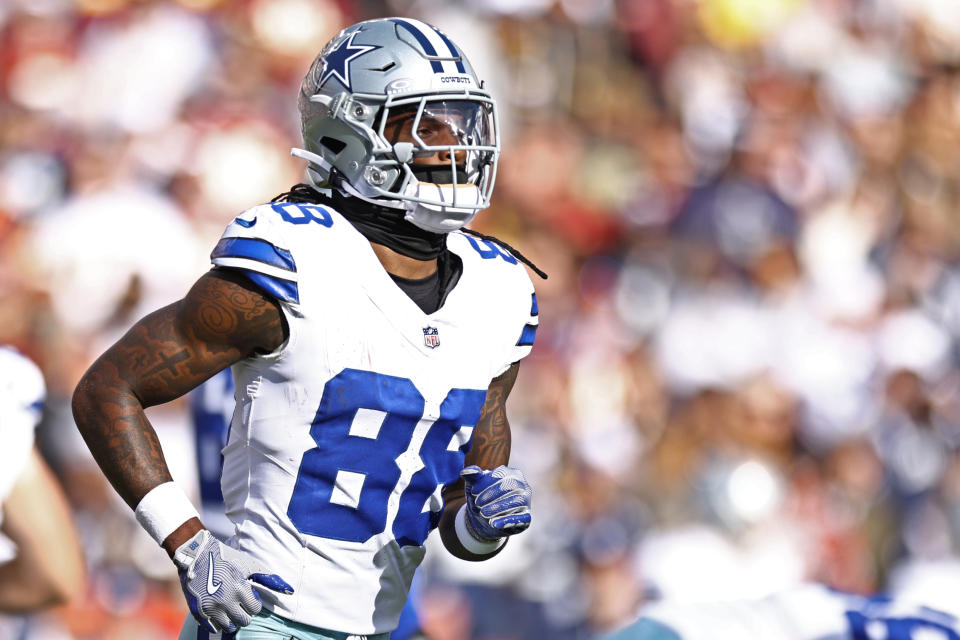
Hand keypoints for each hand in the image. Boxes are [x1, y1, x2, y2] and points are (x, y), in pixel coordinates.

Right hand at [173, 529, 293, 632]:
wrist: (197, 555)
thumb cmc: (226, 558)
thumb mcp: (249, 565)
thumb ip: (268, 578)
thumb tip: (289, 590)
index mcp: (240, 589)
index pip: (255, 609)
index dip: (253, 603)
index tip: (248, 597)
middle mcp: (225, 601)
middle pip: (243, 621)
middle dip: (245, 614)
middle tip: (240, 606)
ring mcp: (211, 607)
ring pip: (229, 627)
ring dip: (233, 621)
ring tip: (230, 610)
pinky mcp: (199, 611)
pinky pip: (212, 628)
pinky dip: (218, 623)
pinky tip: (219, 612)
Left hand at [460, 465, 531, 541]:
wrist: (484, 519)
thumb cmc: (481, 498)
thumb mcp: (474, 487)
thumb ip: (471, 477)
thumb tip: (466, 471)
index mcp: (511, 473)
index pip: (501, 474)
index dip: (486, 482)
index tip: (473, 491)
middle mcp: (522, 486)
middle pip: (511, 486)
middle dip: (492, 494)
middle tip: (477, 503)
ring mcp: (526, 502)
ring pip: (517, 502)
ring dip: (498, 507)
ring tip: (483, 513)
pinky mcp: (526, 517)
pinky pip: (522, 519)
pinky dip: (508, 521)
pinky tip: (494, 523)